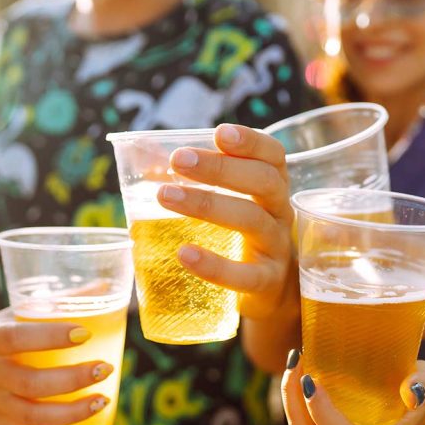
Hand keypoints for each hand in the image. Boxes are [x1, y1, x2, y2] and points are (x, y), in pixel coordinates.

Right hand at [0, 309, 111, 424]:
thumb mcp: (14, 314)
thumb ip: (56, 303)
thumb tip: (104, 285)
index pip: (16, 339)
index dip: (49, 337)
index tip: (85, 333)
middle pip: (29, 383)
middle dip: (71, 379)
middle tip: (105, 368)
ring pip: (32, 416)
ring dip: (72, 412)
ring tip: (102, 400)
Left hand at [158, 124, 295, 319]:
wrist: (272, 291)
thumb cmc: (241, 237)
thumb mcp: (229, 204)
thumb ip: (194, 181)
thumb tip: (145, 159)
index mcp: (271, 187)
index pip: (273, 156)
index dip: (251, 142)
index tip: (220, 133)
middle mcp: (279, 212)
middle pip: (263, 181)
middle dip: (220, 168)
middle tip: (178, 160)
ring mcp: (277, 248)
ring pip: (252, 220)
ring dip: (207, 204)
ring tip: (164, 196)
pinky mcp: (268, 283)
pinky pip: (246, 275)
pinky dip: (215, 265)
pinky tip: (185, 253)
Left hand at [281, 351, 424, 424]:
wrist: (416, 406)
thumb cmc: (421, 391)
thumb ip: (423, 386)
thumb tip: (412, 391)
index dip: (323, 414)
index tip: (312, 380)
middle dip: (295, 400)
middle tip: (297, 362)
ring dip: (291, 397)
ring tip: (295, 361)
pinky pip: (303, 419)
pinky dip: (295, 396)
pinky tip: (300, 367)